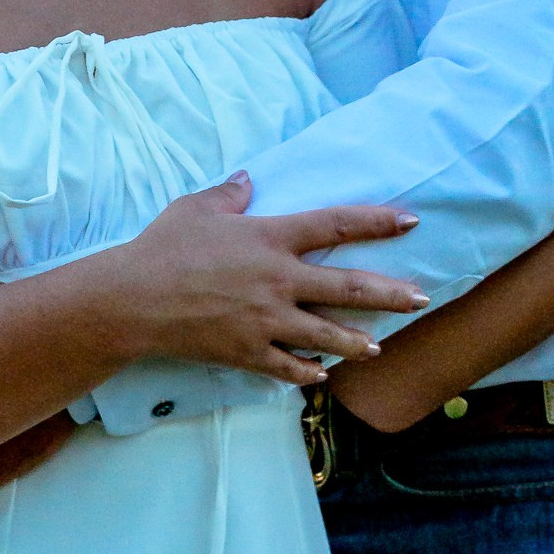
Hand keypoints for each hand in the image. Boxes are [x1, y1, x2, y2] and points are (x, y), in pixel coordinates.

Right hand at [105, 174, 425, 382]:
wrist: (133, 299)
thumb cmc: (163, 247)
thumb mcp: (196, 208)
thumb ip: (228, 194)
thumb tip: (245, 180)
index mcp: (270, 237)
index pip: (336, 225)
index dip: (377, 221)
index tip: (409, 220)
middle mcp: (278, 279)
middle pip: (347, 286)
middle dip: (389, 294)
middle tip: (420, 299)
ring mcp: (266, 320)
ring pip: (326, 334)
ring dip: (357, 341)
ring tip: (379, 347)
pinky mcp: (248, 352)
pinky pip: (288, 366)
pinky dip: (308, 371)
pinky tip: (322, 373)